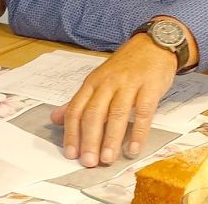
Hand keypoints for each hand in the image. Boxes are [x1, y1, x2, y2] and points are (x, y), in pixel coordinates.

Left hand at [51, 35, 176, 166]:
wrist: (152, 46)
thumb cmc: (124, 68)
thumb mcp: (98, 81)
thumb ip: (79, 102)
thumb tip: (55, 119)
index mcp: (92, 83)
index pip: (76, 109)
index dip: (72, 132)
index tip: (70, 153)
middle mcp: (107, 83)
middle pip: (94, 113)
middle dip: (89, 140)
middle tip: (88, 162)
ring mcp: (128, 85)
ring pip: (116, 114)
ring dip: (110, 139)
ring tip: (107, 159)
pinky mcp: (149, 87)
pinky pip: (143, 112)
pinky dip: (138, 132)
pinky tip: (133, 148)